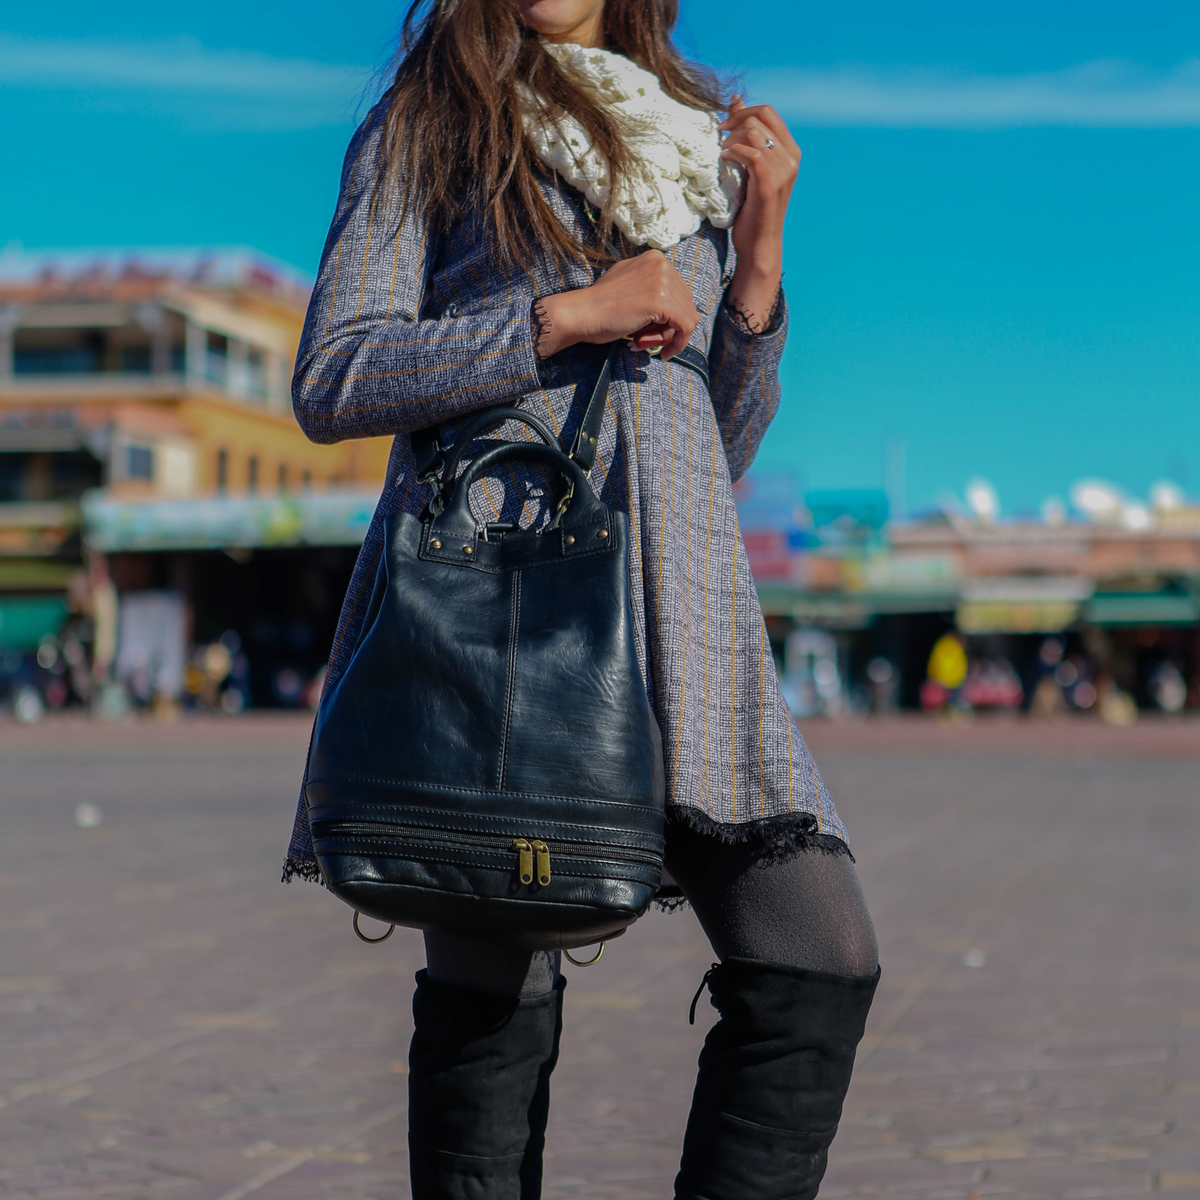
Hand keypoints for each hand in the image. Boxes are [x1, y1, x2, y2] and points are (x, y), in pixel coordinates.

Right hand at [536, 251, 700, 359]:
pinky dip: (679, 343)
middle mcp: (662, 265)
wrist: (583, 313)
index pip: (679, 291)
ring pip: (687, 317)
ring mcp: (663, 281)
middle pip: (686, 303)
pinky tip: (665, 354)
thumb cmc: (601, 306)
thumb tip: (671, 308)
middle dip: (669, 326)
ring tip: (644, 342)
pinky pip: (686, 327)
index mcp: (655, 259)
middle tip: (646, 339)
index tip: (654, 331)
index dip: (670, 316)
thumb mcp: (631, 286)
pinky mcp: (662, 301)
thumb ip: (651, 289)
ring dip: (668, 336)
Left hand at [719, 97, 800, 330]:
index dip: (742, 111)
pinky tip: (724, 162)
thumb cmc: (752, 208)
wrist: (759, 243)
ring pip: (754, 132)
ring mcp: (783, 170)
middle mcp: (791, 157)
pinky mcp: (770, 184)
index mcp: (790, 150)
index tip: (723, 126)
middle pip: (762, 115)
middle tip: (718, 136)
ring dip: (731, 139)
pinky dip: (733, 153)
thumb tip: (735, 99)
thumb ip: (747, 136)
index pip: (768, 111)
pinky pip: (752, 153)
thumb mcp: (750, 167)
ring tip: (722, 156)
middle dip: (735, 120)